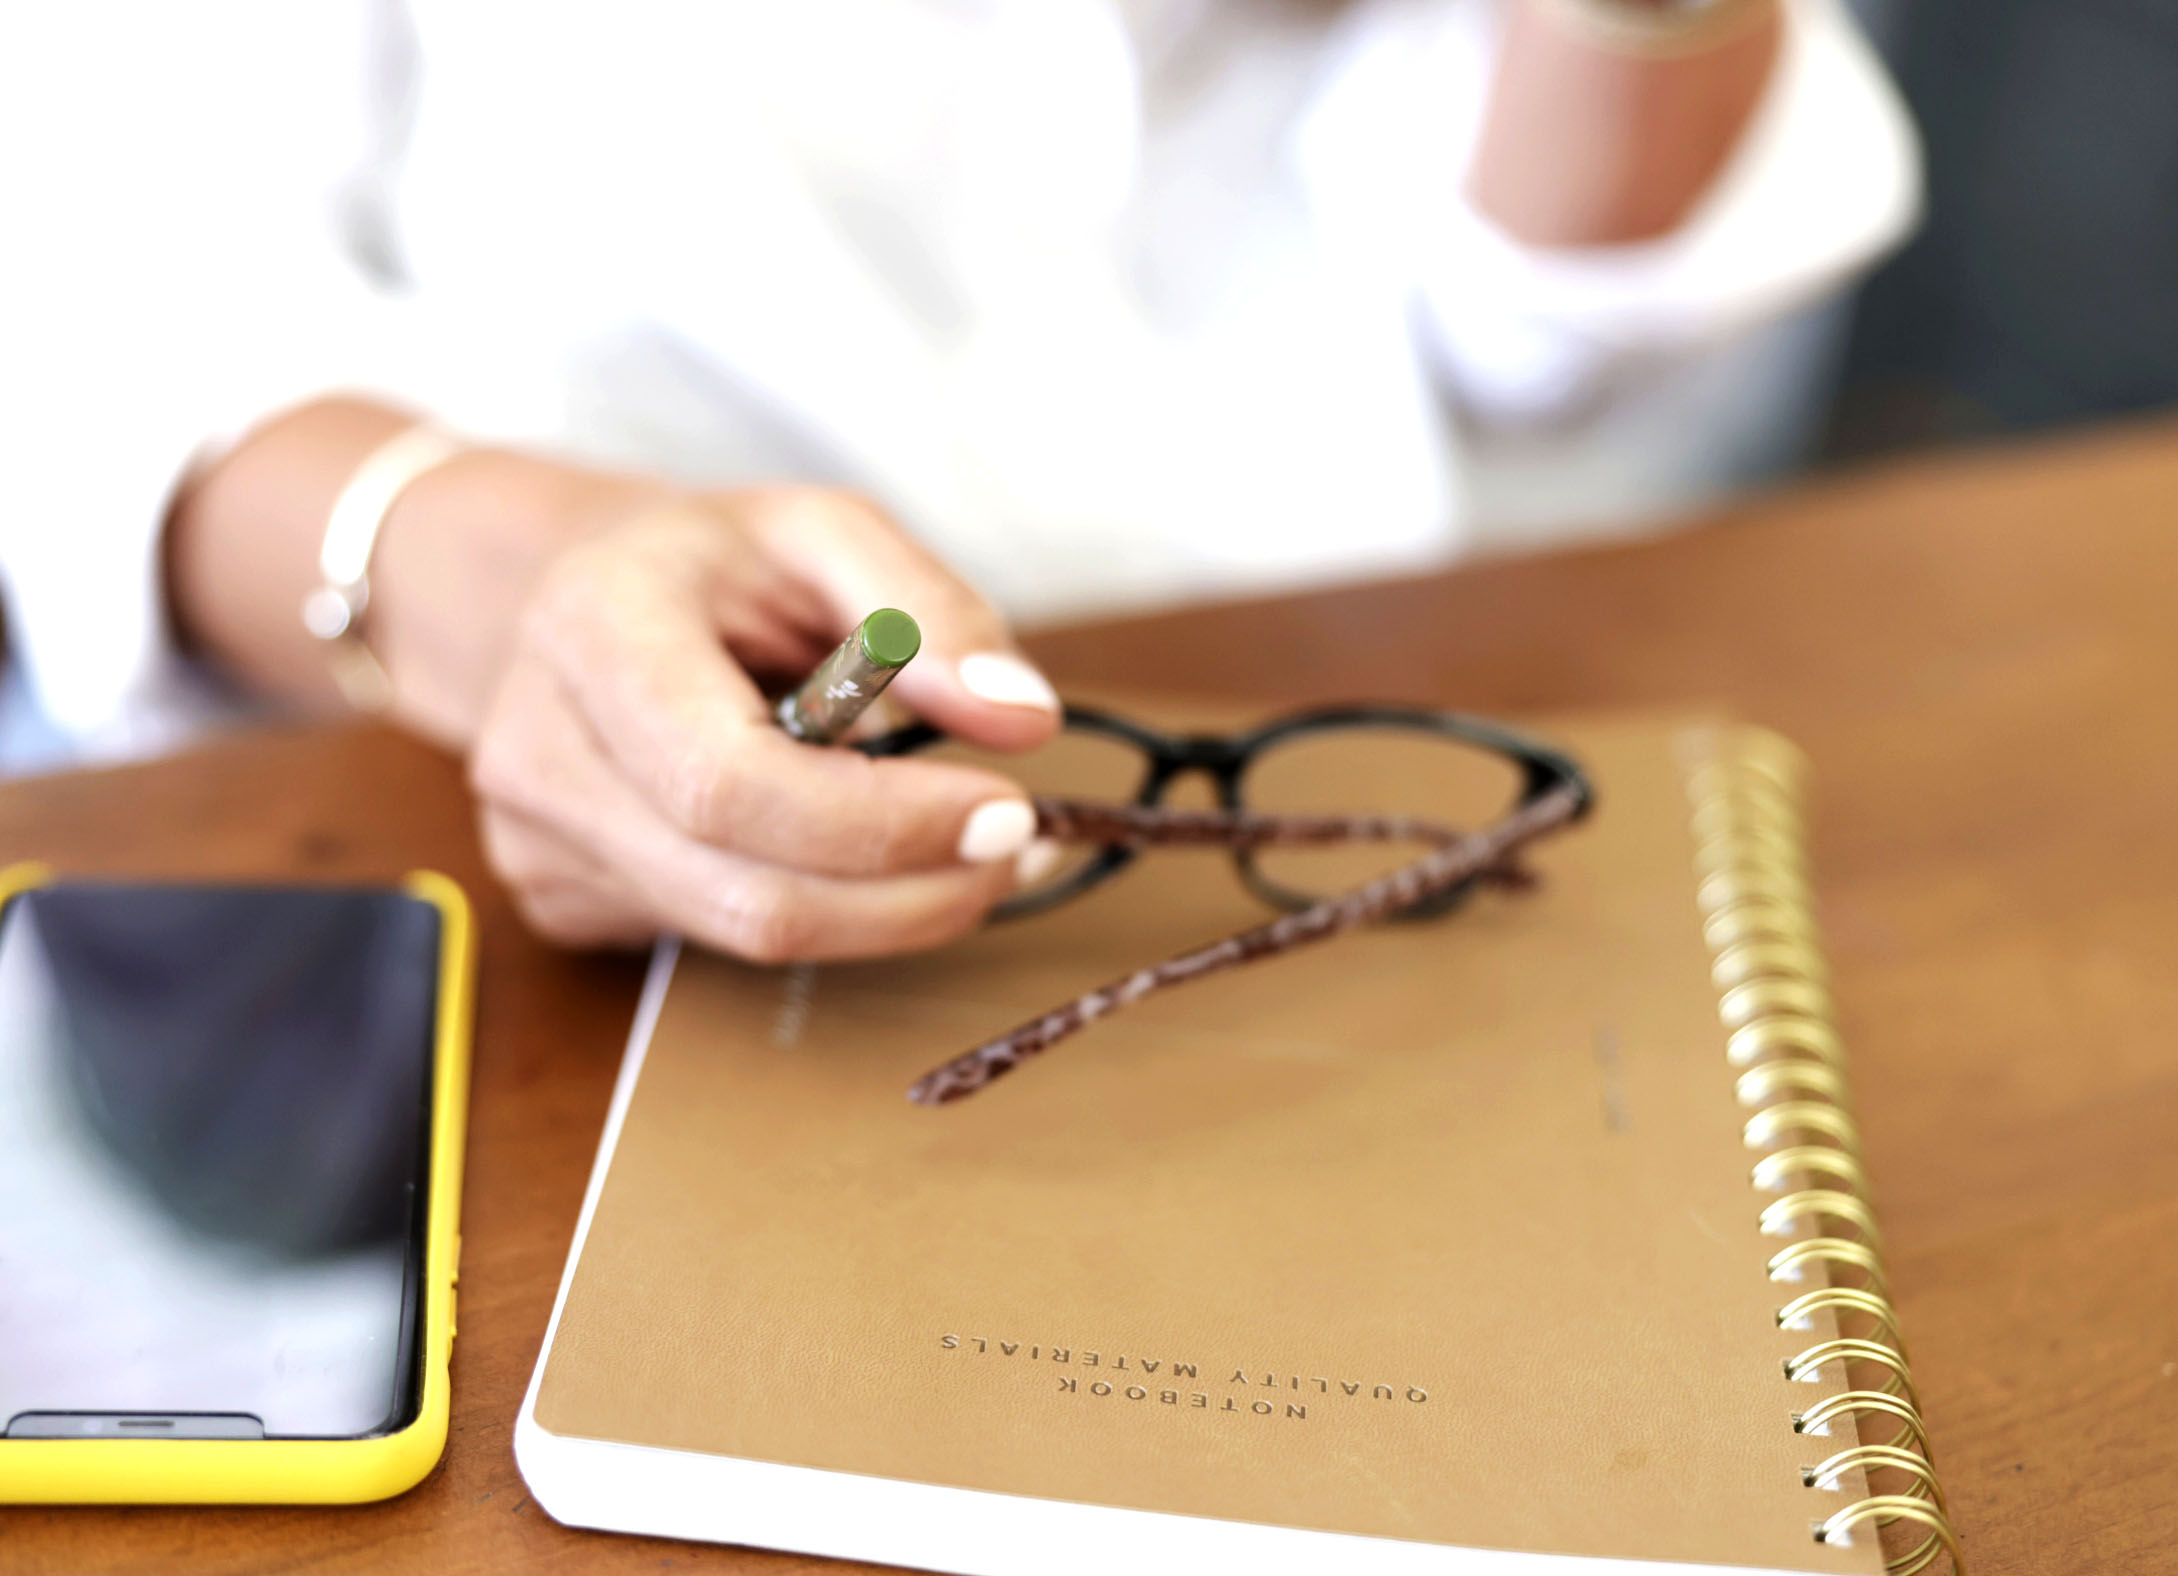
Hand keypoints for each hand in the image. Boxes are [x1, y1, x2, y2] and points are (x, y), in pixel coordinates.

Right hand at [168, 399, 1061, 962]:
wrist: (574, 599)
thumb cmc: (710, 565)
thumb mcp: (825, 531)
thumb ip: (929, 612)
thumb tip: (1023, 718)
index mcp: (593, 629)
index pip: (729, 783)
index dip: (881, 822)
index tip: (1003, 809)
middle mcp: (539, 752)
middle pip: (747, 892)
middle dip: (910, 893)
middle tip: (1017, 846)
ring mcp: (539, 843)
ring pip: (745, 934)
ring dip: (889, 914)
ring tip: (975, 852)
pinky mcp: (566, 902)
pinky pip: (723, 939)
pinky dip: (831, 914)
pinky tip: (875, 858)